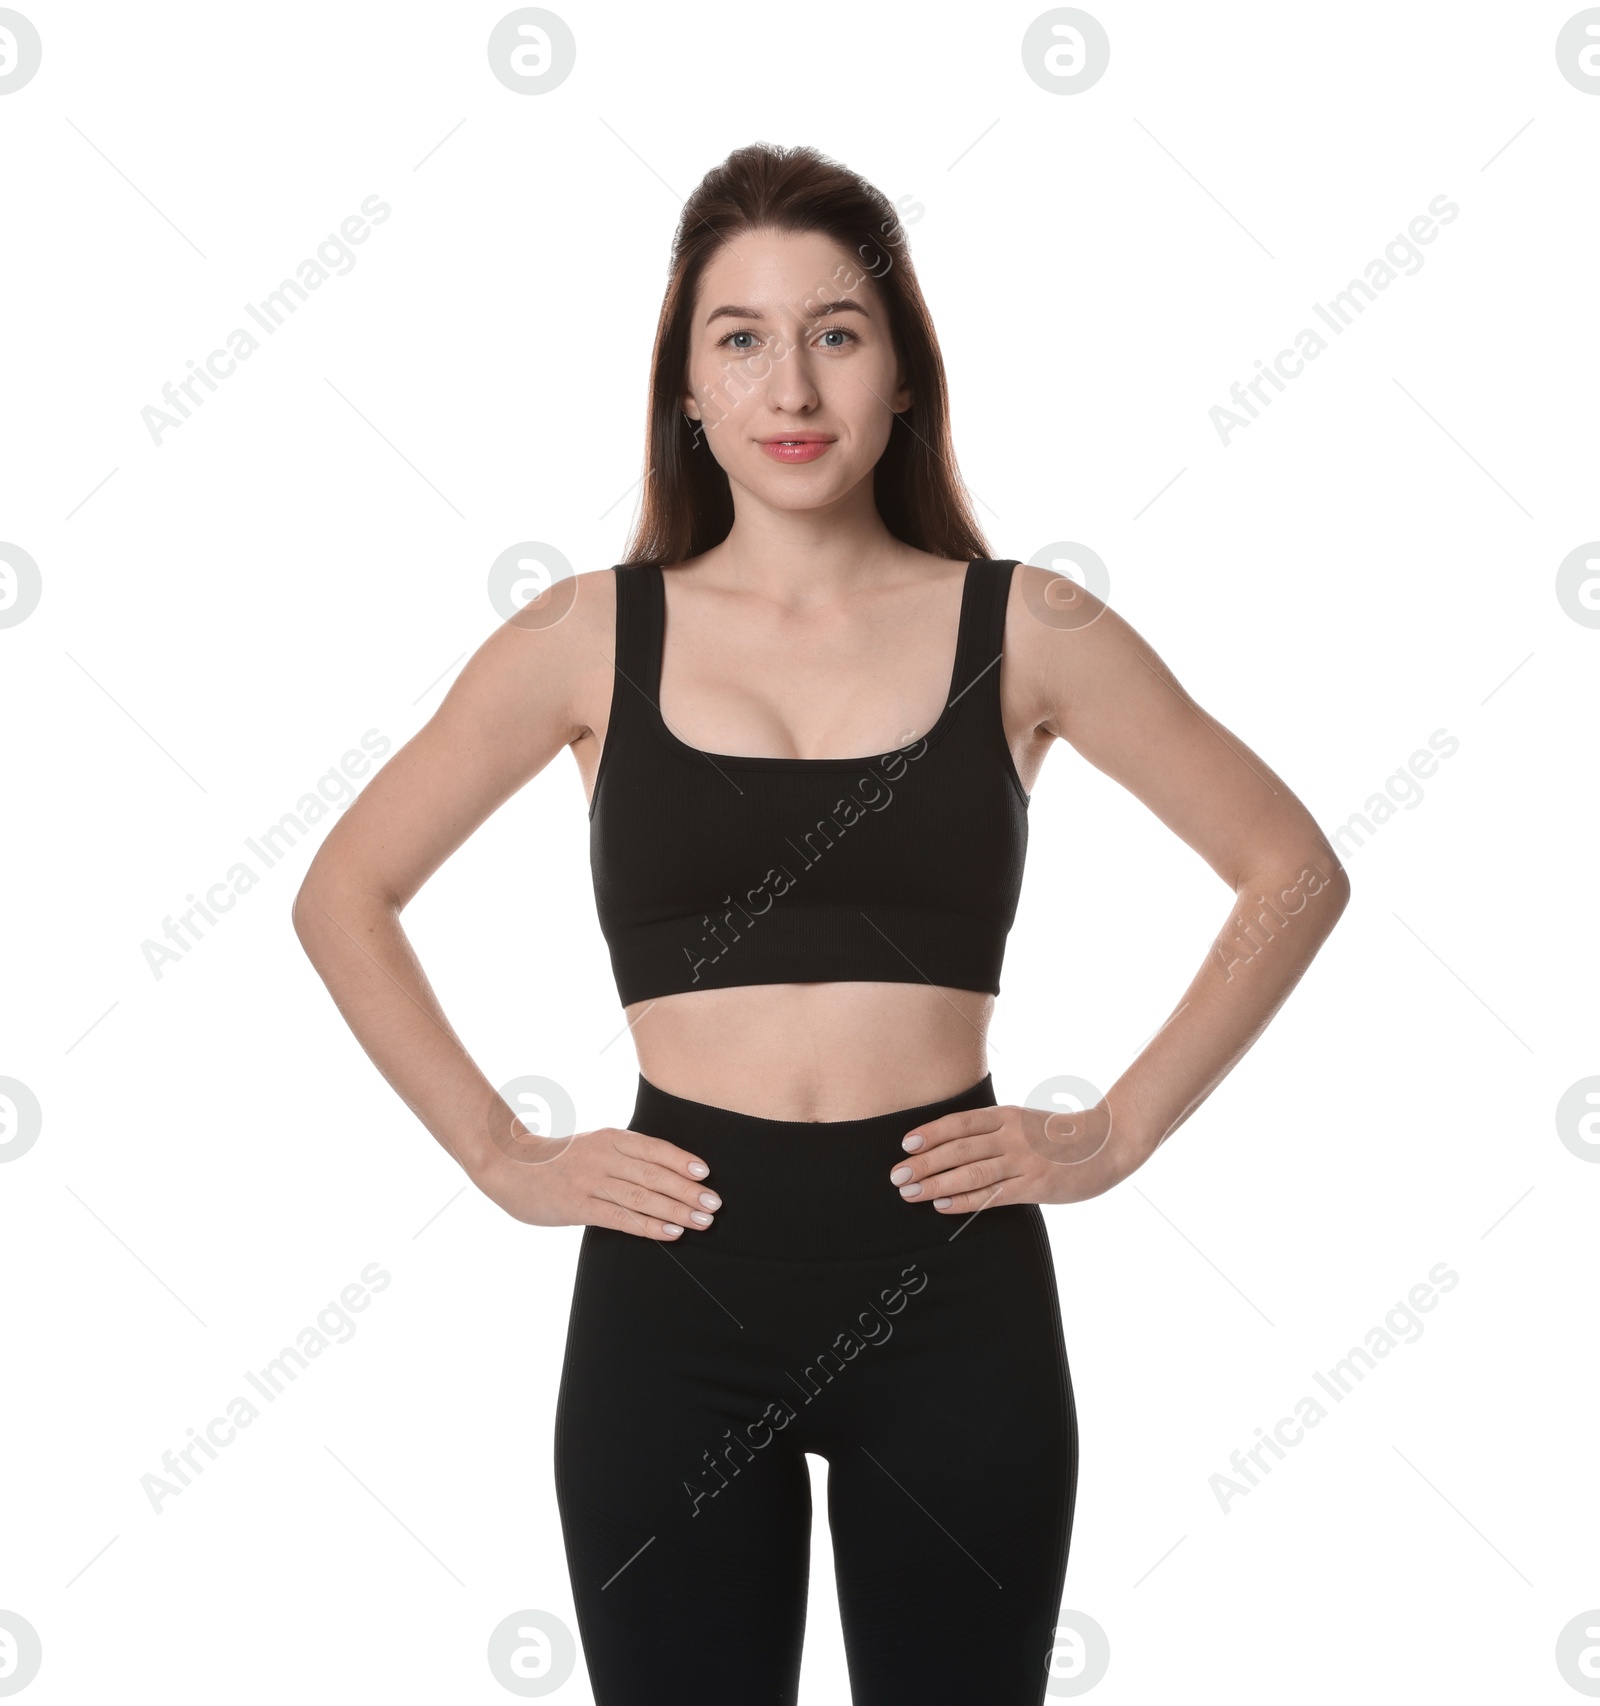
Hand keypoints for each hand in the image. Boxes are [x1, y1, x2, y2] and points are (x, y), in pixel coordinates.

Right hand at [474, 1118, 721, 1239]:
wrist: (509, 1167)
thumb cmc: (559, 1160)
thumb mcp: (594, 1146)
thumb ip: (624, 1156)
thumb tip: (669, 1175)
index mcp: (610, 1138)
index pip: (655, 1148)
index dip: (682, 1160)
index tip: (707, 1174)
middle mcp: (603, 1156)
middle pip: (654, 1174)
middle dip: (688, 1190)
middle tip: (714, 1205)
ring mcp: (590, 1181)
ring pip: (642, 1197)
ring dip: (676, 1211)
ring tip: (701, 1222)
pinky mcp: (578, 1206)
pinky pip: (621, 1218)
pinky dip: (649, 1226)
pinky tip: (670, 1233)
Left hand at [886, 1101, 1121, 1212]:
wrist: (1108, 1144)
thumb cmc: (1060, 1136)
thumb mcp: (1025, 1122)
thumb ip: (996, 1131)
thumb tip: (953, 1147)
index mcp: (1007, 1115)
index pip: (960, 1123)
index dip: (930, 1133)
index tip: (904, 1144)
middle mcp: (1012, 1135)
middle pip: (958, 1149)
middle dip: (924, 1163)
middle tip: (896, 1176)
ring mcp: (1024, 1161)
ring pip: (971, 1172)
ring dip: (936, 1183)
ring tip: (910, 1193)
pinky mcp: (1035, 1186)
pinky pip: (992, 1195)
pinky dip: (964, 1201)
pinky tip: (942, 1206)